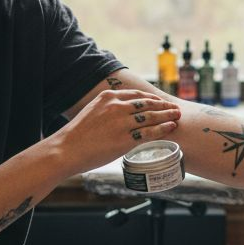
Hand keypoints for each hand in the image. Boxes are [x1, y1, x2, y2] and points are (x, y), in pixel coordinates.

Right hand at [49, 89, 179, 173]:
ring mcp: (121, 123)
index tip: (160, 101)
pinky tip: (170, 128)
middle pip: (147, 104)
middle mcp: (116, 107)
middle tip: (174, 108)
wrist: (66, 149)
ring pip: (151, 117)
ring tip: (176, 117)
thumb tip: (124, 113)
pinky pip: (149, 133)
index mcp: (108, 97)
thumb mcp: (92, 111)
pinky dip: (163, 129)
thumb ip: (108, 109)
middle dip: (163, 106)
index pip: (137, 95)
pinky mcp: (124, 140)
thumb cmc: (77, 134)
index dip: (152, 98)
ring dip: (167, 116)